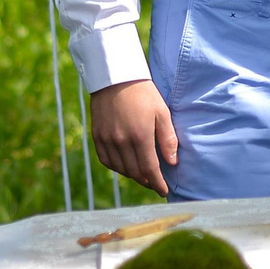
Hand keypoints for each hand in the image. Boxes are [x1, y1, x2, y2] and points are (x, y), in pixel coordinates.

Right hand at [89, 79, 177, 195]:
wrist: (115, 77)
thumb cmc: (144, 93)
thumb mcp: (162, 112)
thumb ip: (168, 139)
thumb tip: (173, 163)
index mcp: (140, 136)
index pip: (150, 169)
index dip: (158, 184)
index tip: (164, 191)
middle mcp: (121, 141)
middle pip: (134, 172)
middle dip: (147, 181)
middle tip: (155, 183)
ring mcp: (107, 139)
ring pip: (120, 169)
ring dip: (132, 175)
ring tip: (142, 174)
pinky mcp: (97, 136)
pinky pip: (106, 160)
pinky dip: (117, 167)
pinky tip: (125, 165)